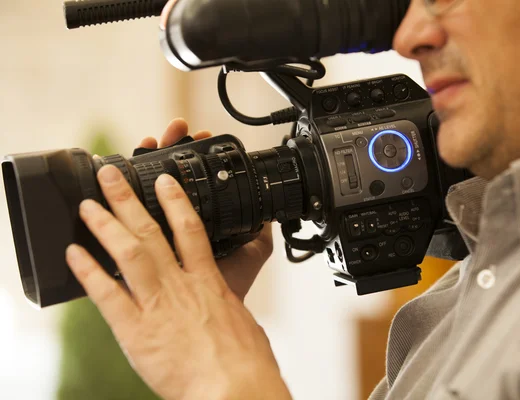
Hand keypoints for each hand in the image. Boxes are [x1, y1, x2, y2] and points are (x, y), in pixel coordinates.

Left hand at [65, 118, 289, 399]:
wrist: (233, 388)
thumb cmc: (244, 361)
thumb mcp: (244, 318)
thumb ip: (231, 299)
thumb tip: (232, 294)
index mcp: (209, 282)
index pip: (190, 230)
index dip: (175, 201)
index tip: (163, 181)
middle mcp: (181, 286)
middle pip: (152, 232)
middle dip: (129, 200)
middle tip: (111, 176)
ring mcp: (158, 305)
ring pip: (129, 253)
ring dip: (106, 225)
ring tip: (88, 205)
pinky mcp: (136, 331)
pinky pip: (107, 295)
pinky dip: (88, 272)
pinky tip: (73, 253)